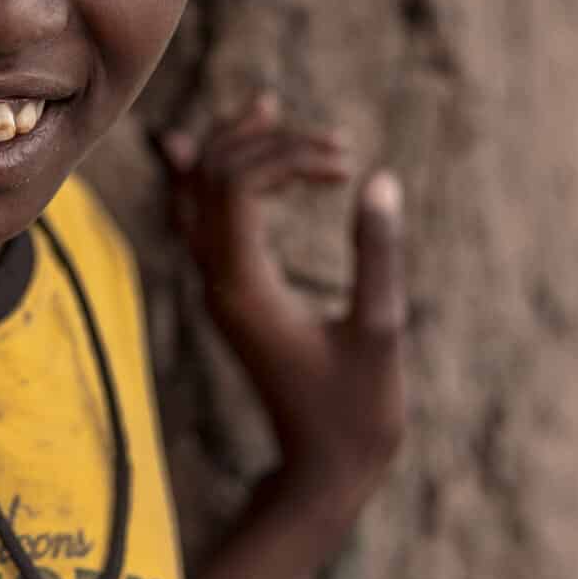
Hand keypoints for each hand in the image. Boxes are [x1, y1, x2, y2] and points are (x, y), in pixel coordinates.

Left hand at [160, 93, 406, 528]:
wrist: (322, 470)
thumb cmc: (356, 410)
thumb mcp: (380, 329)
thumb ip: (377, 254)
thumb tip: (380, 178)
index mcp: (243, 286)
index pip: (233, 183)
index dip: (284, 153)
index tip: (345, 162)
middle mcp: (215, 280)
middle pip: (208, 174)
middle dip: (264, 140)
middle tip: (333, 141)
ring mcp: (215, 286)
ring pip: (197, 191)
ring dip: (235, 146)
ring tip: (273, 108)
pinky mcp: (228, 292)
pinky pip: (204, 217)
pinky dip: (222, 176)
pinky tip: (246, 151)